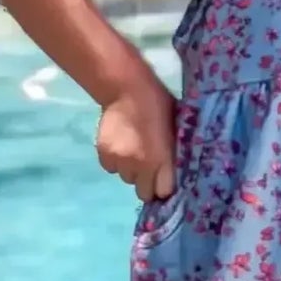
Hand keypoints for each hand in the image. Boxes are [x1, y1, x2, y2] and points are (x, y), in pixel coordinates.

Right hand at [95, 79, 176, 201]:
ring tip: (133, 152)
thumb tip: (173, 172)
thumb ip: (172, 154)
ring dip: (131, 170)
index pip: (164, 191)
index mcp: (163, 159)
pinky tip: (120, 147)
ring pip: (126, 179)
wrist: (127, 89)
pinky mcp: (104, 155)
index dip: (164, 187)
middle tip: (149, 168)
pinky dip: (115, 162)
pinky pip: (111, 168)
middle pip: (144, 192)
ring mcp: (120, 162)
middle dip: (148, 183)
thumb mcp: (176, 130)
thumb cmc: (159, 104)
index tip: (165, 181)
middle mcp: (141, 166)